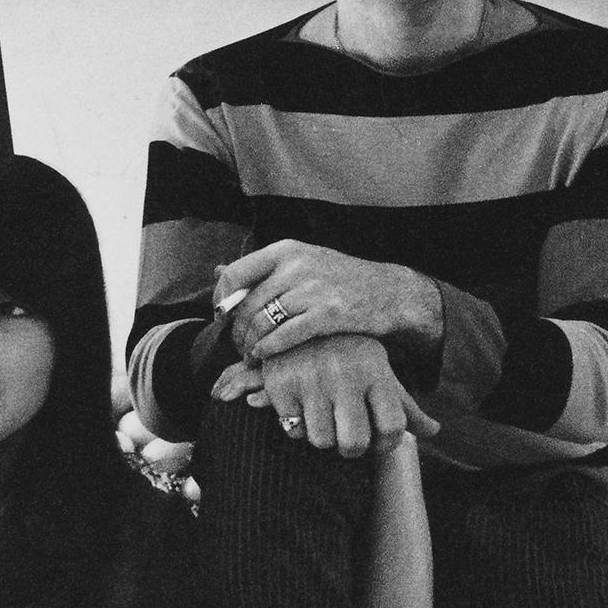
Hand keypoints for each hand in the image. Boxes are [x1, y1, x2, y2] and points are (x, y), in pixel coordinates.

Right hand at [212, 336, 438, 459]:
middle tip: (347, 436)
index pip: (392, 428)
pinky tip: (300, 404)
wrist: (297, 317)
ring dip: (322, 436)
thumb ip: (404, 405)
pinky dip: (296, 424)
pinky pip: (291, 429)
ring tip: (323, 415)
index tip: (377, 441)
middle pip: (354, 444)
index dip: (386, 445)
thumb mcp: (378, 370)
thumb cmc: (348, 353)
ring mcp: (310, 379)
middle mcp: (344, 374)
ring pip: (320, 441)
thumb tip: (435, 431)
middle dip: (351, 448)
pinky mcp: (280, 385)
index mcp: (375, 370)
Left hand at [216, 241, 442, 363]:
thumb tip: (217, 272)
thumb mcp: (302, 261)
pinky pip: (284, 336)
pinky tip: (265, 357)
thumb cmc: (341, 279)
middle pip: (247, 304)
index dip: (221, 299)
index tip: (221, 317)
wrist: (389, 292)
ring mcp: (313, 289)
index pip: (235, 273)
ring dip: (250, 344)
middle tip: (236, 345)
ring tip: (250, 354)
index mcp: (286, 250)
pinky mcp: (328, 314)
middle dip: (236, 330)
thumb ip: (263, 269)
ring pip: (263, 322)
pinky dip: (269, 350)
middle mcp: (296, 265)